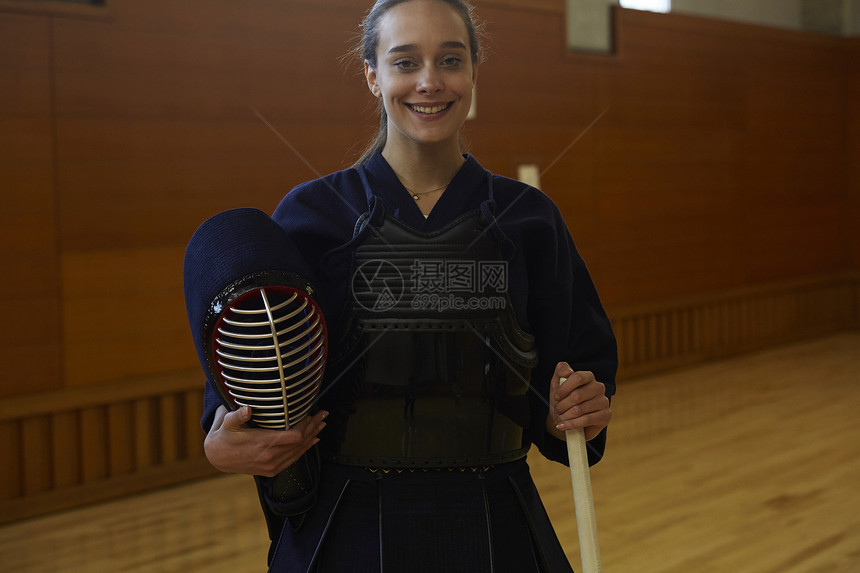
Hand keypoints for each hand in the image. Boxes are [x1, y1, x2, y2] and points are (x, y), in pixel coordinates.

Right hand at [203, 405, 327, 476]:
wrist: (218, 458)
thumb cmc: (225, 436)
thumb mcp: (227, 423)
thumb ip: (238, 415)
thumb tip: (247, 409)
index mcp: (262, 443)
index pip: (294, 436)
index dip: (305, 425)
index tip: (311, 412)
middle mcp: (270, 457)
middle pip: (300, 442)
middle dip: (313, 427)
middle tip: (323, 414)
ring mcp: (272, 466)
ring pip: (299, 451)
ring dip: (312, 437)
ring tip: (321, 424)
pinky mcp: (272, 470)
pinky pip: (293, 459)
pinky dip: (305, 449)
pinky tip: (312, 440)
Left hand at [546, 363, 611, 441]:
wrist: (566, 418)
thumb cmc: (563, 399)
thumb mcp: (557, 382)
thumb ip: (561, 370)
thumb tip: (568, 372)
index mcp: (588, 376)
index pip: (577, 377)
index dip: (563, 389)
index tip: (556, 397)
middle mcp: (599, 387)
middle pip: (577, 395)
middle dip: (562, 405)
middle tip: (557, 410)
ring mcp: (604, 401)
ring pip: (580, 409)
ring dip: (565, 416)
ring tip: (560, 418)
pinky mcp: (606, 416)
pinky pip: (586, 420)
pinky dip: (571, 424)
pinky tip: (562, 426)